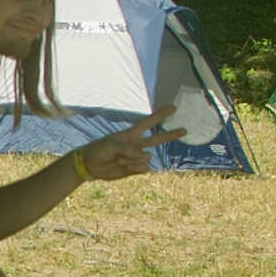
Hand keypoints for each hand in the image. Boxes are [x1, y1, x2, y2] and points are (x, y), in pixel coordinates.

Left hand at [74, 112, 193, 182]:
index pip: (149, 122)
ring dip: (134, 160)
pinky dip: (135, 168)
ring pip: (147, 158)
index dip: (161, 114)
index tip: (173, 107)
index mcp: (131, 134)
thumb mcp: (112, 145)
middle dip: (171, 134)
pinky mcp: (135, 169)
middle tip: (185, 129)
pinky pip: (143, 169)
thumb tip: (145, 156)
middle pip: (158, 139)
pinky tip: (123, 167)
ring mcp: (137, 157)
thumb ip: (129, 149)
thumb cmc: (99, 150)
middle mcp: (137, 145)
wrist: (90, 165)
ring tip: (119, 159)